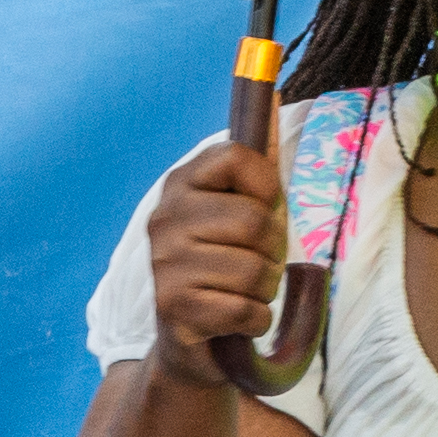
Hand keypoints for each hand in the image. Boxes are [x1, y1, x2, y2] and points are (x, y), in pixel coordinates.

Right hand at [137, 133, 294, 382]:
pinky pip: (246, 310)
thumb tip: (273, 93)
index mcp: (180, 184)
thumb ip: (257, 162)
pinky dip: (256, 320)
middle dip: (273, 250)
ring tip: (246, 293)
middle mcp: (164, 219)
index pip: (237, 156)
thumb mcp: (242, 210)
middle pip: (255, 220)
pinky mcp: (173, 308)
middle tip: (257, 264)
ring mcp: (164, 264)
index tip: (263, 209)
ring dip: (265, 290)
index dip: (267, 186)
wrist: (192, 344)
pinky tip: (238, 319)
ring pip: (254, 271)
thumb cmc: (227, 266)